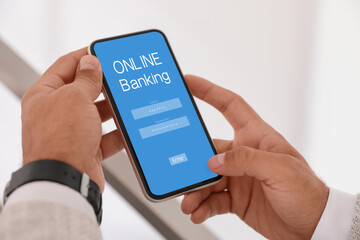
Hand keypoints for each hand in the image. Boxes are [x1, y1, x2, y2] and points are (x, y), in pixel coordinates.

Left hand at [21, 48, 123, 191]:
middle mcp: (56, 112)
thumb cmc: (61, 140)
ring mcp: (72, 131)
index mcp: (45, 94)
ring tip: (129, 102)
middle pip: (84, 90)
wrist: (64, 181)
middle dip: (104, 85)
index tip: (105, 52)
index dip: (86, 56)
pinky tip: (130, 128)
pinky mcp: (86, 149)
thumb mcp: (75, 98)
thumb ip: (86, 79)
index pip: (67, 65)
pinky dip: (119, 133)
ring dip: (113, 109)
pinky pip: (106, 136)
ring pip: (97, 113)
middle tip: (122, 78)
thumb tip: (91, 62)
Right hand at [181, 75, 328, 239]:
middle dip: (191, 161)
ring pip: (206, 177)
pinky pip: (212, 199)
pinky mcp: (236, 197)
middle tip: (180, 171)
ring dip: (195, 190)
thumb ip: (247, 160)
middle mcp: (244, 154)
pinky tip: (198, 211)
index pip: (230, 105)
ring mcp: (238, 177)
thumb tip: (214, 161)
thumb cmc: (307, 193)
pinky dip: (202, 205)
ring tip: (190, 202)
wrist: (313, 227)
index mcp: (256, 137)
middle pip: (207, 149)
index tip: (188, 82)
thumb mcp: (281, 170)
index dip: (209, 91)